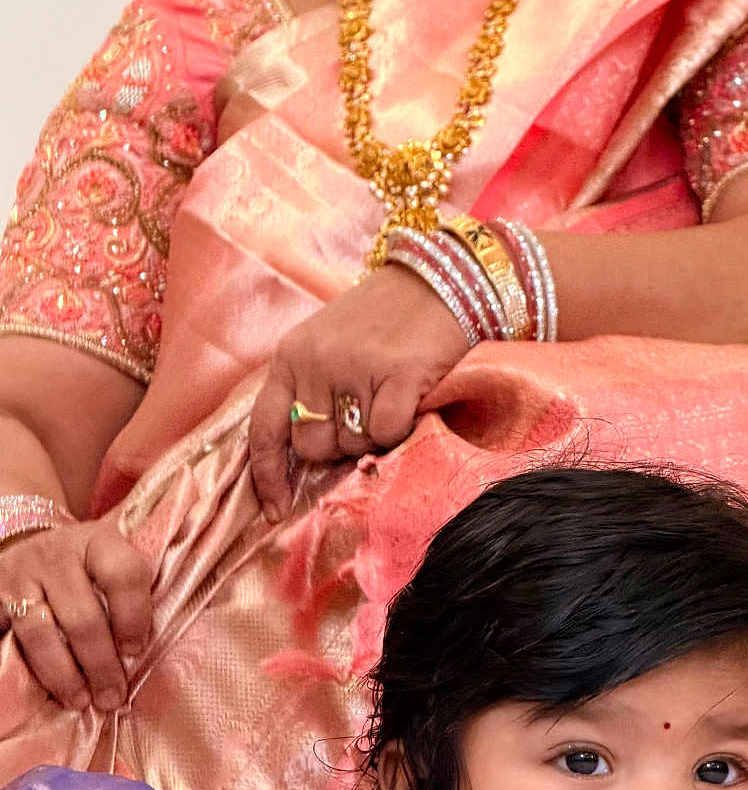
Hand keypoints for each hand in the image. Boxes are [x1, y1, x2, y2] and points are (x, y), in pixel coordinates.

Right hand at [0, 519, 152, 710]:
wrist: (35, 548)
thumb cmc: (90, 569)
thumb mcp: (114, 568)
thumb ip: (130, 599)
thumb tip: (137, 660)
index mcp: (99, 542)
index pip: (123, 576)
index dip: (133, 618)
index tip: (135, 651)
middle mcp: (57, 554)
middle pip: (82, 617)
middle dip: (100, 665)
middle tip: (112, 697)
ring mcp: (21, 575)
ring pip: (41, 634)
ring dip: (64, 675)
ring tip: (81, 700)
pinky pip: (13, 640)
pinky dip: (34, 670)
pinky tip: (51, 689)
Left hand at [248, 265, 469, 521]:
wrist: (441, 280)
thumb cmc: (387, 319)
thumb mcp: (330, 344)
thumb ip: (311, 389)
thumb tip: (311, 456)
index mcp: (291, 355)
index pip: (265, 428)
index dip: (268, 475)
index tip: (276, 510)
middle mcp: (315, 360)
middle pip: (313, 447)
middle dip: (340, 448)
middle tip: (366, 419)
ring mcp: (355, 366)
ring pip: (353, 444)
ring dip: (373, 438)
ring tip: (390, 400)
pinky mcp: (398, 374)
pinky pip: (388, 433)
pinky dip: (402, 429)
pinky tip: (411, 402)